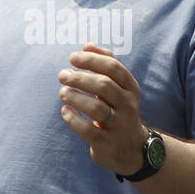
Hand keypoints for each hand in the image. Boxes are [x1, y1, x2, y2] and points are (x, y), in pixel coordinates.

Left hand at [58, 43, 146, 176]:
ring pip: (96, 107)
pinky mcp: (106, 143)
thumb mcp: (121, 87)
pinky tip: (65, 111)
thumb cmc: (120, 109)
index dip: (92, 60)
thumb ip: (106, 63)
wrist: (132, 148)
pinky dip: (73, 119)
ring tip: (62, 92)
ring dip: (75, 97)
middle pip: (104, 85)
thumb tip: (86, 45)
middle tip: (62, 75)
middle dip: (80, 78)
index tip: (72, 58)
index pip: (113, 68)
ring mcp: (118, 125)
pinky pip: (87, 129)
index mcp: (131, 88)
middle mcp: (128, 105)